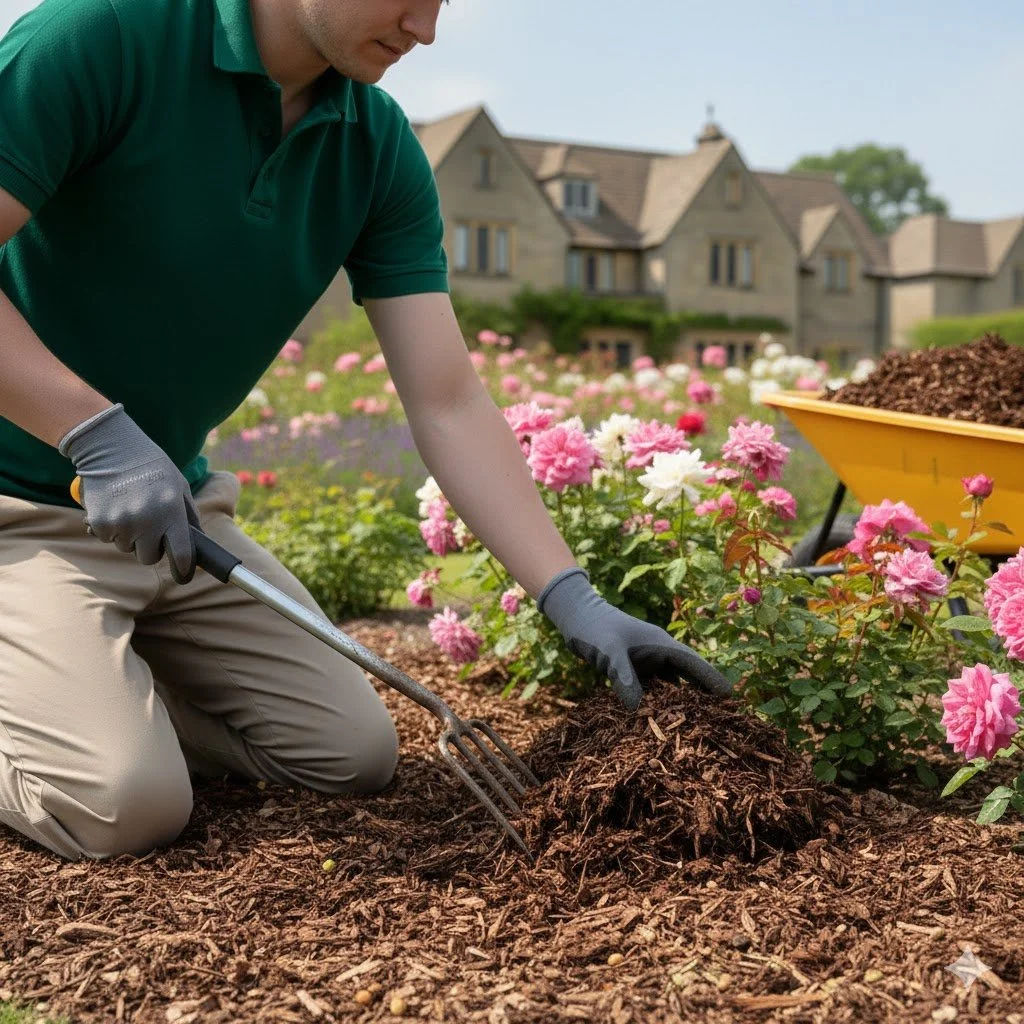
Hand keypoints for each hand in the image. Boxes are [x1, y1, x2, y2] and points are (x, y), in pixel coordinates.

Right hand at [59, 403, 199, 583]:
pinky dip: (110, 527)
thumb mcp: (179, 486)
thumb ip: (189, 516)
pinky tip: (113, 505)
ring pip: (126, 548)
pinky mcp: (100, 522)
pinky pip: (107, 537)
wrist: (112, 447)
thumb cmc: (152, 467)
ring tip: (129, 507)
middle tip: (148, 527)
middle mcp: (148, 521)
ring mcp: (122, 523)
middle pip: (149, 558)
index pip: (182, 554)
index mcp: (172, 512)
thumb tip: (197, 544)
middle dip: (150, 548)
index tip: (183, 575)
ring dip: (129, 535)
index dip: (183, 569)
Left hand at [538, 567, 732, 711]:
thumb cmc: (594, 628)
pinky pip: (651, 689)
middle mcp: (659, 654)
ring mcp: (647, 662)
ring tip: (697, 727)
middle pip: (688, 677)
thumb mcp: (610, 651)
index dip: (712, 681)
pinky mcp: (634, 669)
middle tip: (723, 719)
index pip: (694, 665)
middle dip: (703, 696)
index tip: (731, 698)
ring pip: (670, 686)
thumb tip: (638, 710)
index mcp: (662, 644)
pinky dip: (657, 703)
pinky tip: (661, 722)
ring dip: (680, 703)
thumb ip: (624, 677)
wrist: (575, 617)